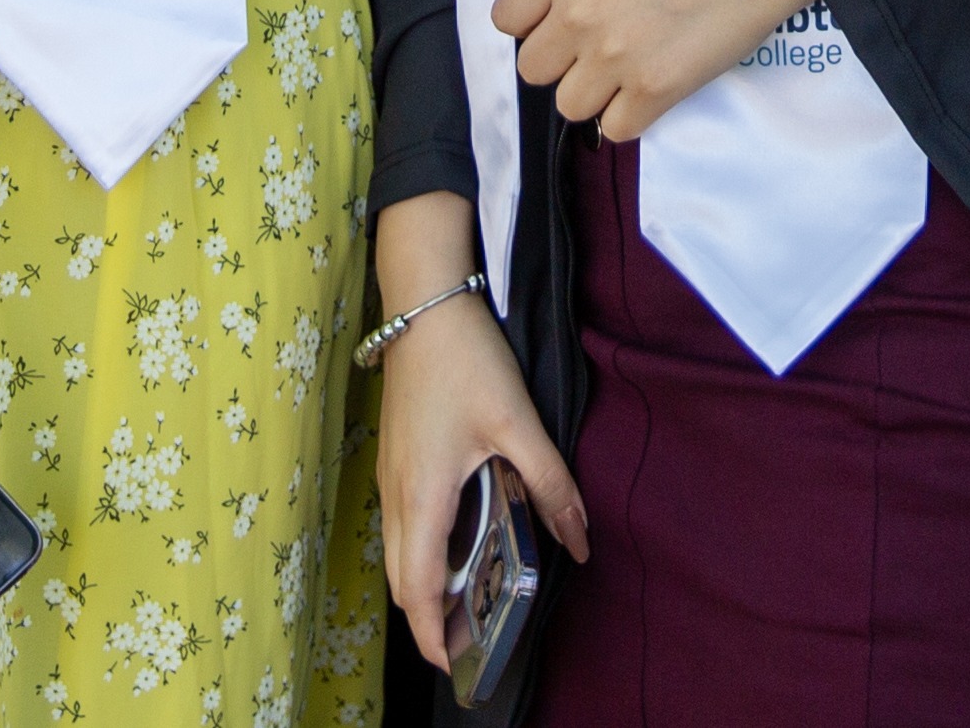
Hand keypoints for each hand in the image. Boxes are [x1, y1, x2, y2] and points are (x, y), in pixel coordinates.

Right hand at [367, 193, 587, 676]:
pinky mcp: (392, 459)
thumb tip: (580, 542)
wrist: (423, 303)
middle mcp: (396, 495)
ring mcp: (389, 476)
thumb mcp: (519, 423)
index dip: (432, 635)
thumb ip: (552, 484)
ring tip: (466, 603)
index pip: (417, 589)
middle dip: (428, 621)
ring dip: (423, 587)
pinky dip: (420, 554)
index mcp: (423, 496)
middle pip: (401, 581)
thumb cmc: (466, 361)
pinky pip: (400, 526)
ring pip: (397, 554)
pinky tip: (456, 544)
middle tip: (468, 643)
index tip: (453, 666)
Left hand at [494, 0, 813, 143]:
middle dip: (566, 63)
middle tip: (605, 50)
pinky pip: (616, 128)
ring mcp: (614, 54)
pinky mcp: (655, 89)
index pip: (507, 20)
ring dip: (597, 95)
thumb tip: (562, 19)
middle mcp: (578, 11)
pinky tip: (658, 87)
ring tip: (634, 70)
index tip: (563, 26)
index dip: (536, 27)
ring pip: (569, 106)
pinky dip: (634, 115)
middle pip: (533, 70)